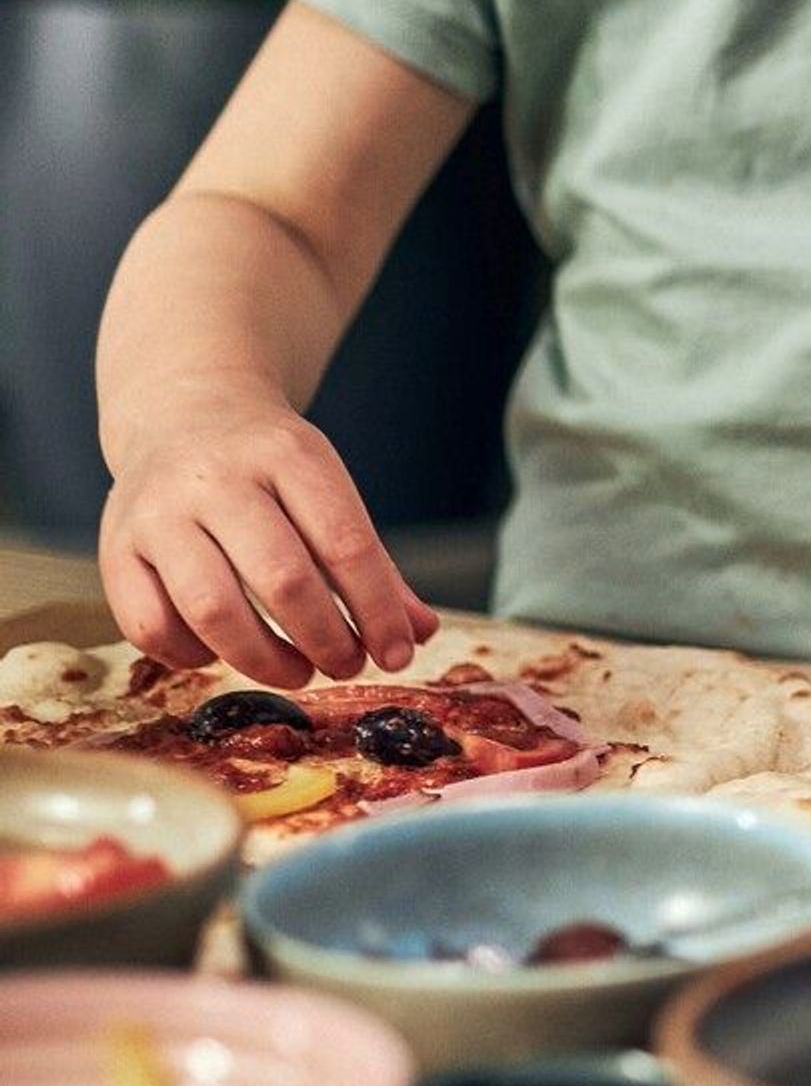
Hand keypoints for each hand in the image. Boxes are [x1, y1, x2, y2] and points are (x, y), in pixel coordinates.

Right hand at [98, 380, 436, 684]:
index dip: (378, 609)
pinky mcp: (115, 549)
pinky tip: (222, 652)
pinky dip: (192, 655)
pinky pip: (150, 625)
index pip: (345, 543)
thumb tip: (419, 634)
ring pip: (211, 609)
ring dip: (263, 659)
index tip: (399, 651)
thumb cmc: (271, 469)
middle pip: (281, 578)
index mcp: (287, 454)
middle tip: (347, 666)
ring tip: (298, 671)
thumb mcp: (328, 491)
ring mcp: (158, 514)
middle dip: (326, 638)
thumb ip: (374, 566)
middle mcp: (217, 479)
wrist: (183, 414)